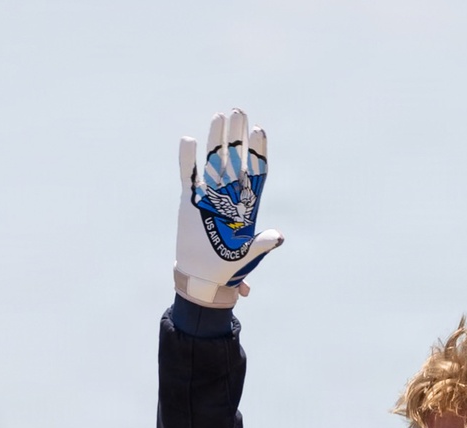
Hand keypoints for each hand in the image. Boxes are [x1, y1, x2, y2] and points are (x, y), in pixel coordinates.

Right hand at [174, 109, 282, 308]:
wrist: (204, 277)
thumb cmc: (229, 267)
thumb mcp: (248, 255)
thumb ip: (262, 244)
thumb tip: (278, 237)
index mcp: (246, 206)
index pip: (255, 172)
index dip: (257, 152)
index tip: (259, 130)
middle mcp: (229, 195)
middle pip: (235, 159)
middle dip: (237, 136)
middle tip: (239, 111)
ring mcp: (209, 196)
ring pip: (214, 161)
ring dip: (217, 140)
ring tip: (220, 115)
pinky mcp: (190, 202)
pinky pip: (188, 175)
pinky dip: (187, 159)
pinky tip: (189, 140)